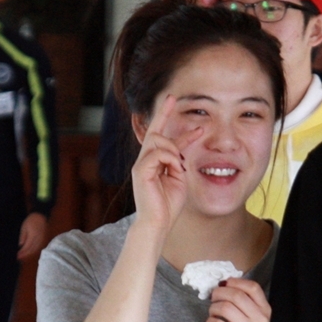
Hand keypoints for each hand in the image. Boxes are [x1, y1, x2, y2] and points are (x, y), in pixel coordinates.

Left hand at [17, 212, 47, 259]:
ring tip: (24, 256)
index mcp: (33, 235)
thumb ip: (23, 237)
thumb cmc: (31, 220)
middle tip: (19, 258)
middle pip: (32, 249)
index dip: (23, 252)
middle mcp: (39, 238)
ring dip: (30, 254)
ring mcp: (43, 239)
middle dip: (25, 254)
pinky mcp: (45, 239)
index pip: (27, 246)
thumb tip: (21, 246)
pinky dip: (34, 251)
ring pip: (36, 249)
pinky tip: (30, 252)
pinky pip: (40, 247)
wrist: (41, 215)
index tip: (17, 256)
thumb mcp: (24, 227)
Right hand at [129, 96, 193, 235]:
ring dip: (174, 149)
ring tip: (180, 165)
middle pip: (155, 132)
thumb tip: (180, 151)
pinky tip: (175, 168)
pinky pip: (158, 153)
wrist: (158, 223)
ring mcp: (141, 165)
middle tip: (172, 98)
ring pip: (158, 141)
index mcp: (155, 163)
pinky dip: (170, 158)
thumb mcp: (179, 178)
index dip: (172, 123)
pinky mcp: (140, 171)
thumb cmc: (168, 205)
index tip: (181, 109)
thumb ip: (178, 162)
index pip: (162, 138)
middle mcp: (145, 161)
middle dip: (163, 113)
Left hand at [207, 278, 271, 321]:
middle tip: (213, 297)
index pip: (253, 288)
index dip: (236, 282)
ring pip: (225, 308)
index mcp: (266, 311)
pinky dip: (210, 321)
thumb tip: (224, 285)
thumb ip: (246, 304)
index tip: (226, 284)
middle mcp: (260, 320)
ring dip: (213, 308)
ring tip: (213, 313)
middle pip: (236, 295)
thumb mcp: (256, 321)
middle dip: (220, 293)